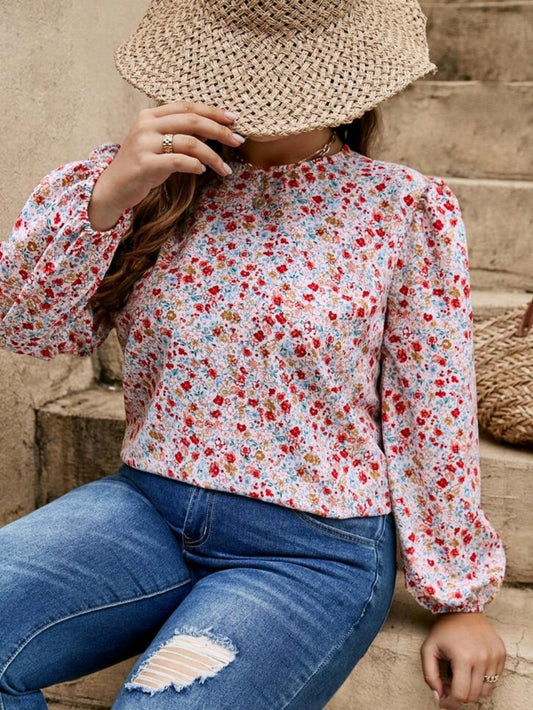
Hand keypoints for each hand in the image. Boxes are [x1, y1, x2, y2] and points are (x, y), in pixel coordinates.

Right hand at [88, 100, 244, 229]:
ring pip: (190, 143)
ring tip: (225, 169)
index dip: (212, 111)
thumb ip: (179, 135)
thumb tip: (211, 132)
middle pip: (193, 121)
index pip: (187, 106)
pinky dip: (195, 165)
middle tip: (238, 141)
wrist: (113, 187)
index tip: (233, 119)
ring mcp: (144, 143)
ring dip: (213, 157)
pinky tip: (202, 171)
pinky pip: (178, 161)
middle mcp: (147, 125)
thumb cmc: (141, 166)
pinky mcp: (145, 164)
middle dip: (220, 131)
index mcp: (150, 115)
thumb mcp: (158, 144)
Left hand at [420, 611, 505, 707]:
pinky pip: (495, 678)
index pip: (461, 694)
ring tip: (461, 676)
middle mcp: (482, 658)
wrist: (462, 609)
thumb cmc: (444, 630)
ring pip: (486, 690)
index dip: (450, 702)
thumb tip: (438, 695)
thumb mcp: (428, 649)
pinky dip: (483, 679)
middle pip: (474, 695)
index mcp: (463, 657)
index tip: (444, 700)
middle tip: (450, 685)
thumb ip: (429, 674)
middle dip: (460, 696)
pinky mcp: (501, 654)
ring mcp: (494, 656)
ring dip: (473, 688)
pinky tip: (472, 668)